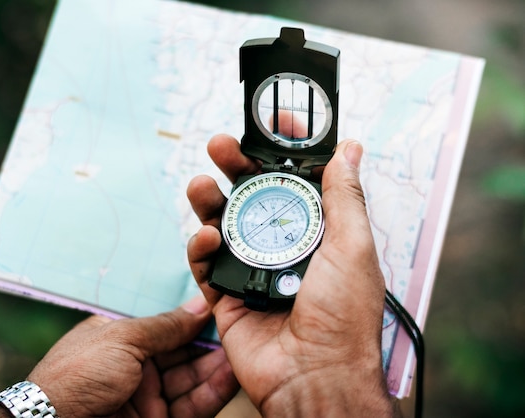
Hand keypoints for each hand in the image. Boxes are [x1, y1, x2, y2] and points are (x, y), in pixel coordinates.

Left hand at [0, 296, 238, 417]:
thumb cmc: (75, 376)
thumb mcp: (122, 339)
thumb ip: (165, 326)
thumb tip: (198, 305)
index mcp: (121, 339)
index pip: (167, 326)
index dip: (194, 319)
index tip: (222, 309)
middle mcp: (136, 367)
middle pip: (183, 353)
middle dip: (211, 343)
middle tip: (242, 328)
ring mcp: (148, 397)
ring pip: (192, 379)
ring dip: (217, 367)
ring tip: (245, 350)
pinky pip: (192, 405)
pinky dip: (213, 392)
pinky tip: (232, 375)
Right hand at [187, 135, 399, 416]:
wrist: (316, 377)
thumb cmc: (344, 318)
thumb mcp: (352, 247)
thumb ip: (344, 197)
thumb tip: (351, 151)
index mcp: (317, 233)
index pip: (294, 182)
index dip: (281, 153)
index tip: (271, 125)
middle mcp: (282, 247)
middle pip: (251, 197)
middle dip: (235, 168)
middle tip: (221, 146)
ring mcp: (253, 270)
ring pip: (222, 224)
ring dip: (209, 201)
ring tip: (200, 183)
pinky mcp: (227, 294)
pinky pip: (205, 263)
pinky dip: (200, 247)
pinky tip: (206, 237)